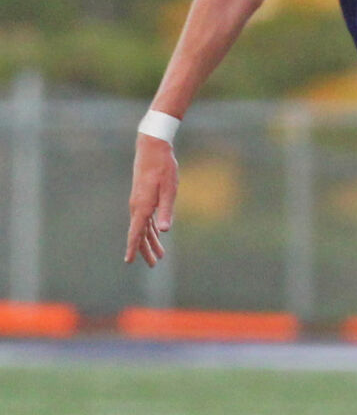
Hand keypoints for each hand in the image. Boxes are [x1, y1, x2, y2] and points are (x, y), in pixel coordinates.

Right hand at [124, 135, 178, 266]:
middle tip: (154, 264)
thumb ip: (166, 211)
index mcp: (142, 207)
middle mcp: (137, 206)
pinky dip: (152, 229)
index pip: (136, 233)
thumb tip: (164, 231)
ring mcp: (139, 202)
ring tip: (159, 255)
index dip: (133, 248)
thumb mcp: (169, 190)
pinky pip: (146, 218)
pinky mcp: (144, 197)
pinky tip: (158, 234)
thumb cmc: (163, 168)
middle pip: (139, 233)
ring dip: (151, 241)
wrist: (152, 149)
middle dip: (146, 250)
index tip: (129, 261)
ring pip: (143, 227)